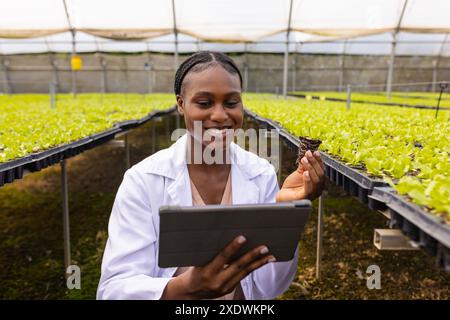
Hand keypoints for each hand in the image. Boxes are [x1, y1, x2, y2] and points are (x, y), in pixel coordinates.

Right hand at [160, 235, 275, 299]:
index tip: (243, 238)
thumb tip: (225, 233)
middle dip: (252, 256)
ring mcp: (225, 287)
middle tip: (264, 247)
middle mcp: (217, 281)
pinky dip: (254, 267)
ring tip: (270, 255)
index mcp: (206, 271)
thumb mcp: (198, 260)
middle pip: (238, 266)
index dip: (233, 247)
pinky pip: (244, 276)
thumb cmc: (194, 270)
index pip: (222, 257)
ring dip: (258, 263)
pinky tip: (263, 261)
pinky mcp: (230, 289)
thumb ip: (211, 251)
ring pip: (244, 273)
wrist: (190, 291)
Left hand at [276, 150, 325, 201]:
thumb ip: (304, 165)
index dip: (319, 160)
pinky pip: (309, 189)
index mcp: (318, 182)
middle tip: (308, 154)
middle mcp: (318, 189)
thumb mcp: (299, 173)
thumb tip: (307, 154)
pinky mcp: (304, 197)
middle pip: (320, 174)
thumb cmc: (292, 186)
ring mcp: (312, 194)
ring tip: (304, 160)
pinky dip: (308, 180)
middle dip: (314, 162)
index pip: (322, 170)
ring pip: (316, 180)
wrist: (283, 196)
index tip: (315, 152)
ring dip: (310, 168)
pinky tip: (305, 173)